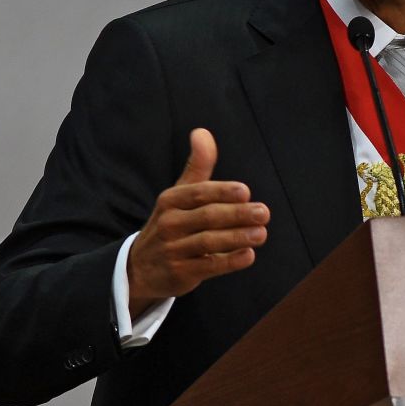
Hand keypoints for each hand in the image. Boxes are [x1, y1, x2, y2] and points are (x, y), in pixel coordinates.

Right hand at [126, 128, 268, 317]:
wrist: (141, 266)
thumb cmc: (172, 222)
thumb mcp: (180, 193)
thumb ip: (198, 165)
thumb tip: (202, 132)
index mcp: (171, 201)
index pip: (198, 193)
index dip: (222, 192)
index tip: (245, 191)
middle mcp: (169, 224)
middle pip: (207, 217)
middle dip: (237, 215)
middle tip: (263, 213)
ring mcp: (173, 250)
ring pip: (209, 242)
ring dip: (237, 237)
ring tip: (261, 233)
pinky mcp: (180, 273)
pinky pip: (208, 266)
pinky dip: (229, 262)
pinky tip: (249, 255)